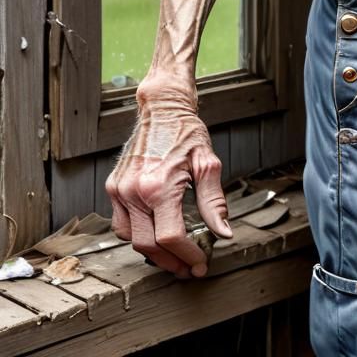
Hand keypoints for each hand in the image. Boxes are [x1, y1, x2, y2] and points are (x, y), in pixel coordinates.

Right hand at [106, 92, 231, 277]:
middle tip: (189, 267)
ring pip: (131, 239)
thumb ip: (214, 203)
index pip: (170, 237)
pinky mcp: (113, 187)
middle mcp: (134, 191)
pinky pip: (121, 223)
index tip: (201, 263)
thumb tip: (223, 233)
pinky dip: (137, 235)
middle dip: (171, 261)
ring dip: (152, 253)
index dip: (187, 255)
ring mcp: (119, 190)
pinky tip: (155, 235)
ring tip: (174, 256)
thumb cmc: (187, 133)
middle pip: (148, 245)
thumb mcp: (207, 164)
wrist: (162, 109)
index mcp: (159, 186)